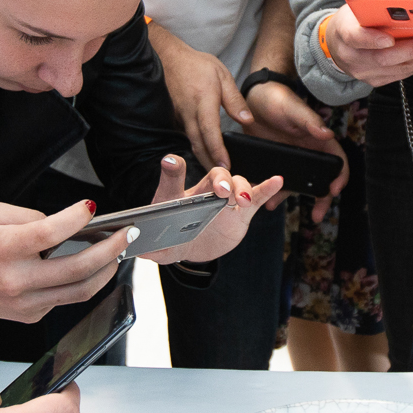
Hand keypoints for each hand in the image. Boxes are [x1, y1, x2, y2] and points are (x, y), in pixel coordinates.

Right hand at [0, 199, 132, 324]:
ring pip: (80, 290)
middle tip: (128, 234)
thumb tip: (65, 222)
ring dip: (107, 270)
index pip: (49, 233)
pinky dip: (83, 282)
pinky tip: (92, 267)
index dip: (75, 218)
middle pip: (77, 268)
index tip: (91, 207)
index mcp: (5, 249)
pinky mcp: (31, 315)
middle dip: (110, 249)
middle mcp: (17, 279)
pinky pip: (66, 299)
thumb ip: (29, 215)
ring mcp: (26, 302)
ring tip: (118, 252)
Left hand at [141, 154, 284, 264]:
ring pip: (238, 184)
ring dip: (242, 188)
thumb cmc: (172, 236)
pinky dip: (267, 187)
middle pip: (217, 176)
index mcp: (181, 192)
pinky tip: (277, 180)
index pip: (175, 174)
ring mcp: (226, 201)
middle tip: (222, 193)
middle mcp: (205, 191)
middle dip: (221, 181)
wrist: (191, 249)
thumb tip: (136, 246)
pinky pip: (257, 197)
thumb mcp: (159, 240)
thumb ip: (149, 245)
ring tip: (242, 202)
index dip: (175, 168)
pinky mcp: (242, 213)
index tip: (173, 164)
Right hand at [150, 23, 247, 169]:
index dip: (217, 151)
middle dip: (210, 164)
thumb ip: (235, 100)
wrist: (168, 57)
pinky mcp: (176, 119)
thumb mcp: (222, 75)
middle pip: (198, 145)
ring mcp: (179, 117)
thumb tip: (247, 120)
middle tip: (224, 180)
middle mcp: (189, 113)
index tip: (226, 166)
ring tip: (217, 174)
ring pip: (191, 143)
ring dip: (203, 159)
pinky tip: (206, 156)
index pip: (210, 132)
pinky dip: (196, 149)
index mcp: (203, 102)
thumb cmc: (196, 65)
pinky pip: (186, 137)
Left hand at [244, 81, 350, 221]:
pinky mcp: (274, 162)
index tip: (334, 190)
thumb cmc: (278, 98)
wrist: (252, 98)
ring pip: (297, 183)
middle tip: (316, 216)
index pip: (337, 161)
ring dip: (289, 196)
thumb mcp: (293, 109)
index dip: (340, 177)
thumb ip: (309, 121)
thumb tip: (328, 134)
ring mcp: (291, 159)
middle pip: (320, 180)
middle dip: (321, 199)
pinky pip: (275, 180)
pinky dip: (269, 189)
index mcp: (319, 140)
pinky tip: (260, 196)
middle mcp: (308, 152)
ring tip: (275, 206)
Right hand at [319, 4, 412, 87]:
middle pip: (384, 57)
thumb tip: (408, 3)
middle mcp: (352, 57)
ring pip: (399, 69)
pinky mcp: (376, 81)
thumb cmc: (353, 20)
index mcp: (344, 33)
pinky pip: (403, 74)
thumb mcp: (358, 7)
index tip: (388, 39)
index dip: (372, 39)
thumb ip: (376, 7)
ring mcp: (364, 73)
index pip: (355, 37)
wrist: (337, 44)